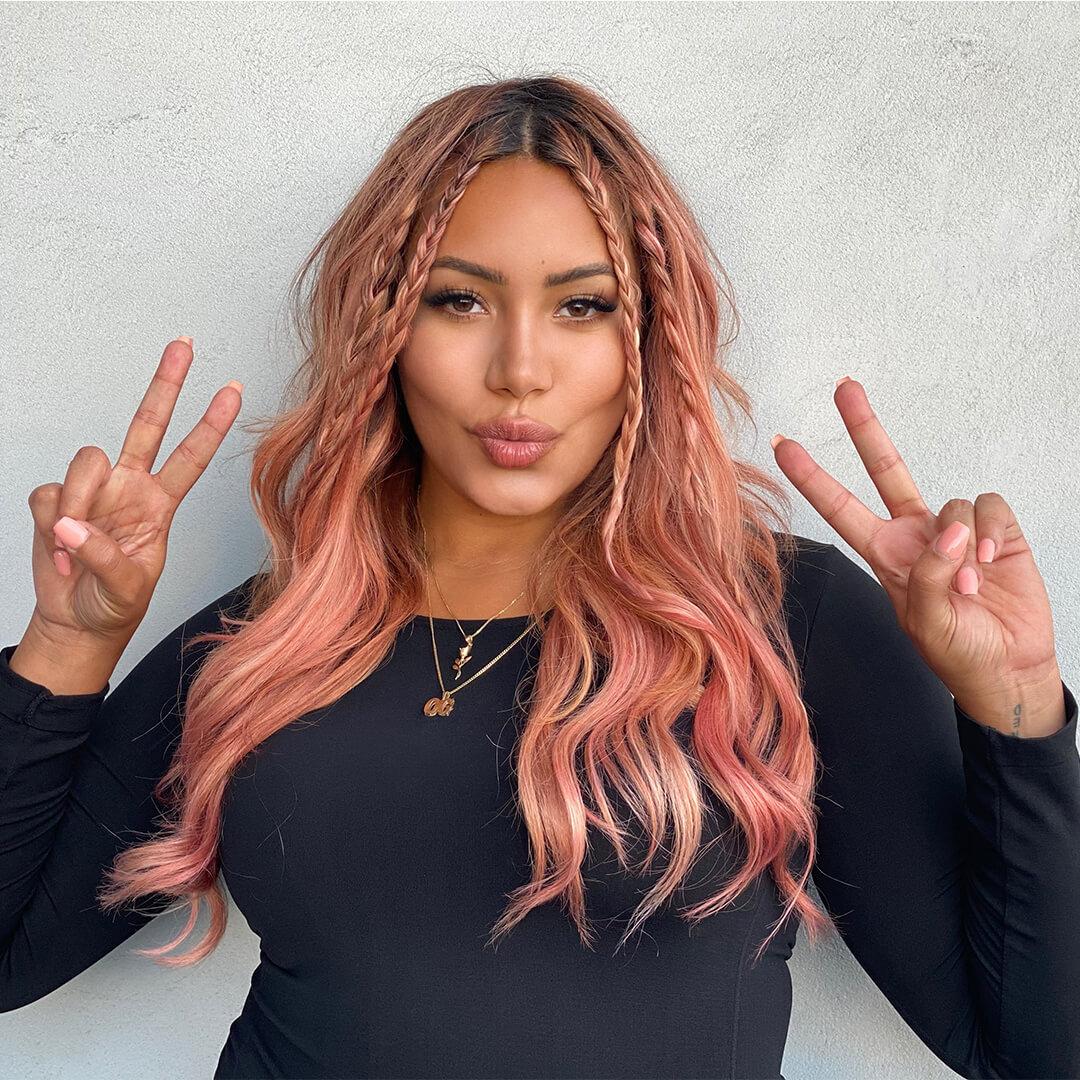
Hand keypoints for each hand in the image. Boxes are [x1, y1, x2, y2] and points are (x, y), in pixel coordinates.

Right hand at [25, 337, 242, 649]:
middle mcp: (130, 486)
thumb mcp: (127, 588)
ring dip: (78, 503)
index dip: (212, 425)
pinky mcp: (57, 501)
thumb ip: (105, 556)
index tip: (234, 390)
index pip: (191, 457)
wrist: (77, 622)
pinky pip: (49, 494)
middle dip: (165, 384)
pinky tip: (60, 554)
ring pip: (85, 461)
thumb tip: (73, 525)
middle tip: (184, 344)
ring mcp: (94, 491)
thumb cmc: (114, 604)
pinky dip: (51, 527)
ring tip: (74, 548)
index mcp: (160, 504)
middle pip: (148, 423)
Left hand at [770, 376, 1061, 729]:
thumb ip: (928, 575)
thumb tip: (948, 530)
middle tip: (844, 386)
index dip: (812, 477)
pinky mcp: (998, 531)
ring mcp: (956, 530)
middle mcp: (916, 534)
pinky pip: (988, 506)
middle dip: (865, 426)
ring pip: (952, 502)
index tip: (783, 445)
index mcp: (885, 555)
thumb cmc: (959, 653)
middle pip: (885, 468)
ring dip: (962, 546)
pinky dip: (991, 532)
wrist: (1009, 669)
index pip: (840, 507)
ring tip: (969, 586)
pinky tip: (992, 563)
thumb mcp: (926, 623)